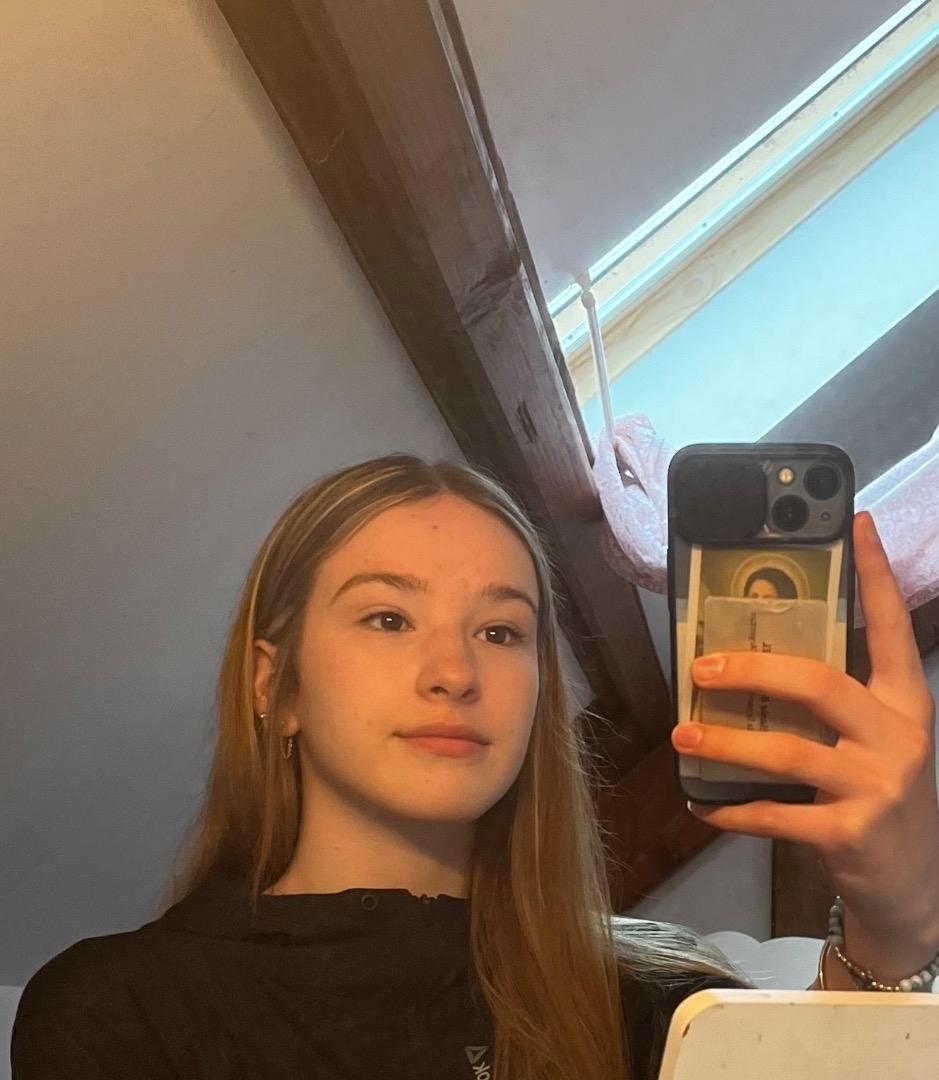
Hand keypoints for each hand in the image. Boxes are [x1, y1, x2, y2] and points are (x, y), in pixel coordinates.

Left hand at [671, 512, 938, 974]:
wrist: (913, 890)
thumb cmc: (881, 798)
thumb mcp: (875, 741)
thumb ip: (836, 703)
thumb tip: (754, 660)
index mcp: (904, 703)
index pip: (889, 627)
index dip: (874, 575)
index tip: (856, 524)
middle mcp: (898, 736)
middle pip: (817, 682)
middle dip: (750, 669)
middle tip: (699, 669)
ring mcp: (878, 786)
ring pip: (786, 748)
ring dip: (723, 743)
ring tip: (681, 737)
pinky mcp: (851, 834)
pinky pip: (776, 814)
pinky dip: (731, 811)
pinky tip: (701, 806)